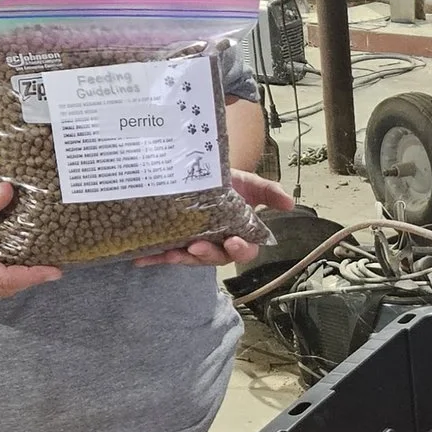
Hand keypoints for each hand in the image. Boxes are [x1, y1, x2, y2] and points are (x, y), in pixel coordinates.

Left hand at [134, 168, 294, 268]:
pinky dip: (153, 257)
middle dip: (207, 255)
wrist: (203, 172)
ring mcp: (195, 243)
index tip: (233, 240)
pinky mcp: (174, 241)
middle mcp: (218, 243)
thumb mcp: (250, 183)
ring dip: (181, 258)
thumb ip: (269, 191)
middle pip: (216, 258)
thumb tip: (290, 202)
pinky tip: (140, 258)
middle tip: (196, 247)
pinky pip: (164, 253)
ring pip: (190, 259)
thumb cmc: (229, 181)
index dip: (240, 249)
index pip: (245, 248)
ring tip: (170, 252)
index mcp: (239, 233)